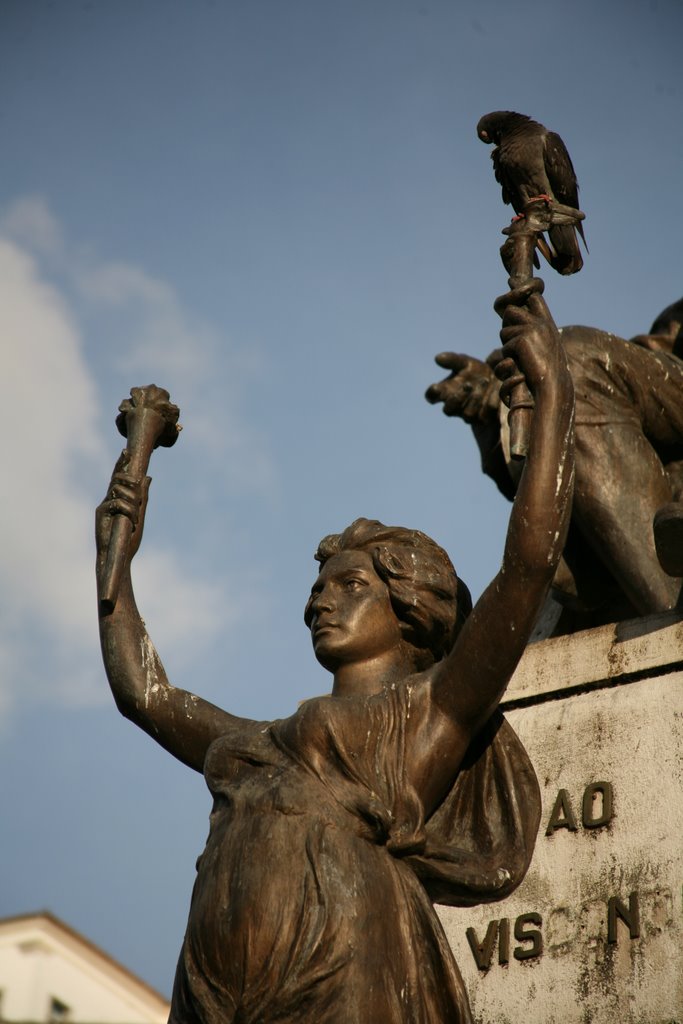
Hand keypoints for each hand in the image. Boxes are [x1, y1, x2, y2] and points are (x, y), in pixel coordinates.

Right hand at [96, 452, 150, 568]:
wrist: (119, 557)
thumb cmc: (128, 539)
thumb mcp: (140, 515)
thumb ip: (143, 497)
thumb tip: (148, 477)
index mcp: (118, 499)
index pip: (118, 476)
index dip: (121, 462)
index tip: (126, 451)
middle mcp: (108, 499)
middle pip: (117, 478)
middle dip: (130, 480)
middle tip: (139, 490)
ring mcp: (104, 506)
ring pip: (118, 489)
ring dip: (133, 500)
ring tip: (136, 517)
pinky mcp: (101, 513)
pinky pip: (117, 502)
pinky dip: (128, 510)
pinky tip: (131, 522)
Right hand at [425, 353, 497, 422]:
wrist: (499, 380)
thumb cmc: (476, 372)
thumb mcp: (465, 362)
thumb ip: (452, 360)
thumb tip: (437, 358)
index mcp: (445, 392)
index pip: (431, 397)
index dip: (432, 394)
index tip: (436, 387)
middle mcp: (454, 406)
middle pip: (448, 410)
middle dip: (457, 399)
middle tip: (468, 385)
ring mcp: (468, 414)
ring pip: (467, 414)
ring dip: (475, 399)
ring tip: (485, 381)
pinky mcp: (483, 419)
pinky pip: (484, 416)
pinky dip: (489, 402)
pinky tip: (494, 390)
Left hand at [494, 281, 568, 405]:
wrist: (553, 386)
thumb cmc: (549, 373)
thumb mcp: (545, 349)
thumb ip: (534, 334)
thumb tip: (516, 326)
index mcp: (548, 323)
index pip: (534, 298)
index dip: (522, 289)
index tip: (511, 281)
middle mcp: (541, 323)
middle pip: (511, 311)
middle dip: (507, 326)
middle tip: (514, 343)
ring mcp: (532, 330)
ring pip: (504, 330)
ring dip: (507, 346)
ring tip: (521, 359)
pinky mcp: (522, 340)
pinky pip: (505, 346)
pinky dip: (508, 358)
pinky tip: (521, 365)